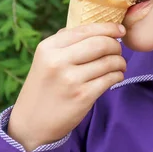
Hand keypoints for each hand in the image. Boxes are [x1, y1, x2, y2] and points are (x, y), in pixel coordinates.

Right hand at [8, 23, 126, 151]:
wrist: (32, 123)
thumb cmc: (44, 87)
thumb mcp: (45, 59)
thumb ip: (65, 42)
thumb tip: (97, 28)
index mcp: (48, 48)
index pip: (85, 30)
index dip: (107, 28)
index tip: (120, 30)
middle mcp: (58, 62)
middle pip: (100, 44)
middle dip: (115, 46)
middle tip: (118, 51)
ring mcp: (71, 80)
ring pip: (109, 62)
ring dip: (120, 62)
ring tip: (119, 65)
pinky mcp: (83, 96)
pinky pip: (110, 79)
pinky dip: (118, 75)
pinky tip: (115, 76)